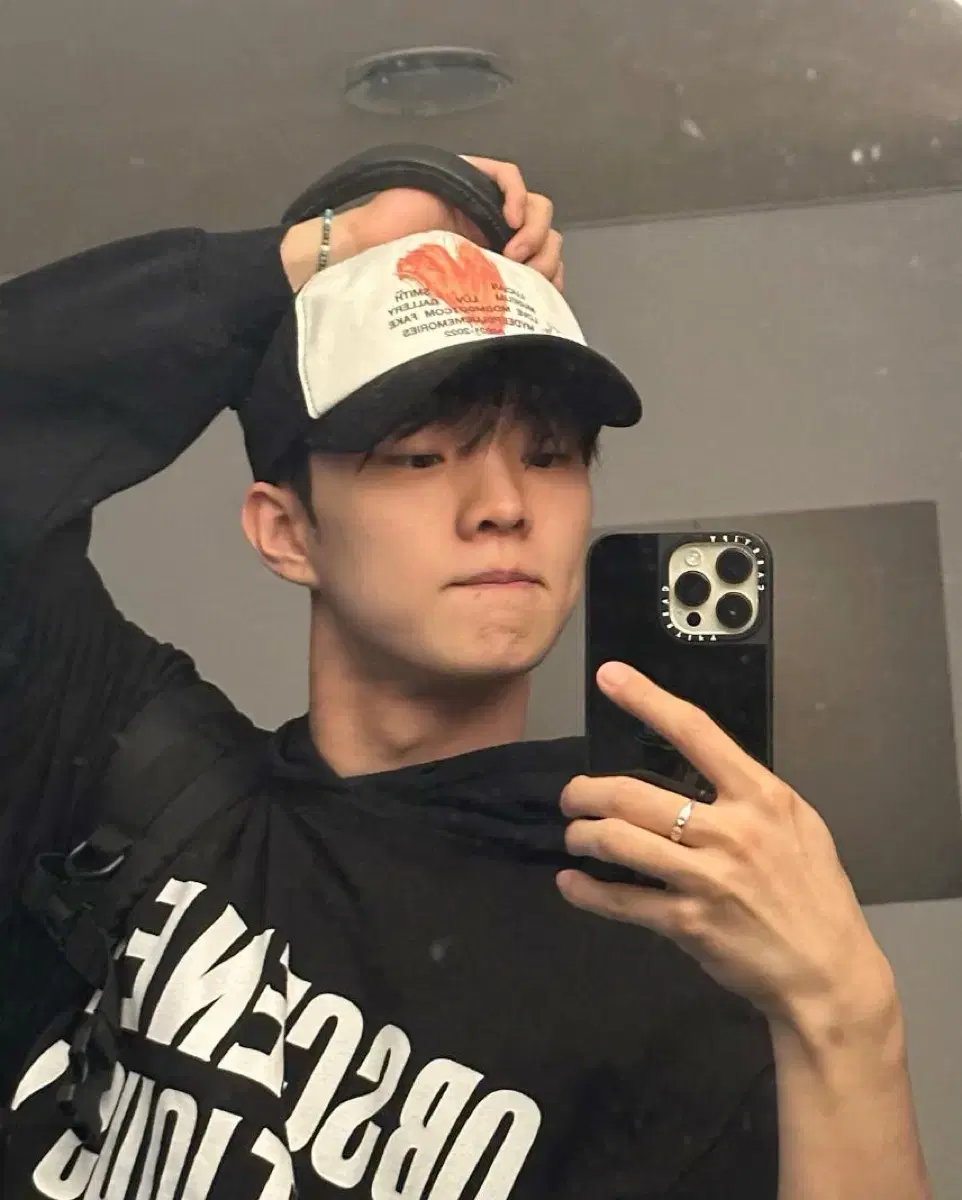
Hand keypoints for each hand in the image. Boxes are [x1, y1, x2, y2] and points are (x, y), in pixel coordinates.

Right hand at [281, 155, 562, 291]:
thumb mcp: (460, 304)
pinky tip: (509, 219)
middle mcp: (494, 231)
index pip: (542, 259)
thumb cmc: (405, 288)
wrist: (364, 257)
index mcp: (496, 260)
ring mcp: (483, 203)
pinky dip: (518, 196)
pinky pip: (509, 175)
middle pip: (545, 232)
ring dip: (535, 230)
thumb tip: (530, 330)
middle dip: (547, 254)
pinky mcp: (469, 177)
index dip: (551, 273)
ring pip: (534, 204)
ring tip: (515, 252)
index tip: (542, 295)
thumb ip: (491, 305)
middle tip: (528, 274)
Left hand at [559, 662, 894, 1031]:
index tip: (608, 677)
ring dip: (582, 835)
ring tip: (575, 835)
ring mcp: (706, 878)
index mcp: (760, 796)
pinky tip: (572, 884)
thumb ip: (748, 794)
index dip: (646, 699)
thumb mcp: (798, 824)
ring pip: (617, 842)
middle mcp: (730, 830)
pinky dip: (587, 892)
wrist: (829, 973)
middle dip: (585, 792)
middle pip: (631, 794)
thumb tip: (698, 769)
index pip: (694, 732)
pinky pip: (621, 900)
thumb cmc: (814, 893)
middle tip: (572, 796)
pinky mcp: (688, 923)